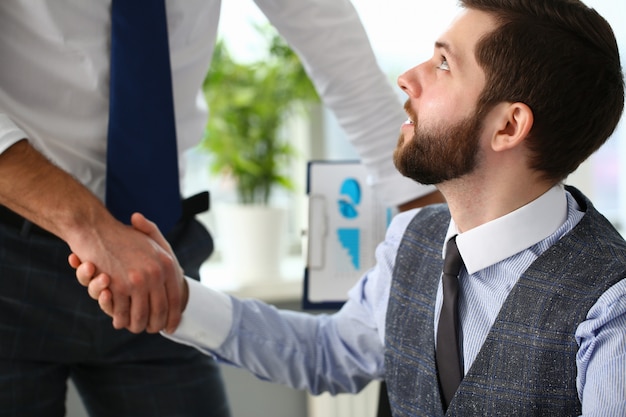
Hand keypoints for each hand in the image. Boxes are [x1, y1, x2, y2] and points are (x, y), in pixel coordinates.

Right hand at [69, 213, 185, 333]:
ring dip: (138, 326)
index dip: (173, 316)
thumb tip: (179, 275)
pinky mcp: (117, 288)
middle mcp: (155, 274)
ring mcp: (136, 281)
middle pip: (159, 312)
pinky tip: (121, 322)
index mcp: (167, 264)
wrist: (97, 229)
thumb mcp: (152, 239)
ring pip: (140, 316)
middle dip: (156, 325)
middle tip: (153, 330)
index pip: (174, 298)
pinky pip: (121, 313)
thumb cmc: (126, 237)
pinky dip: (120, 320)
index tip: (171, 327)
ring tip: (137, 329)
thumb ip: (166, 254)